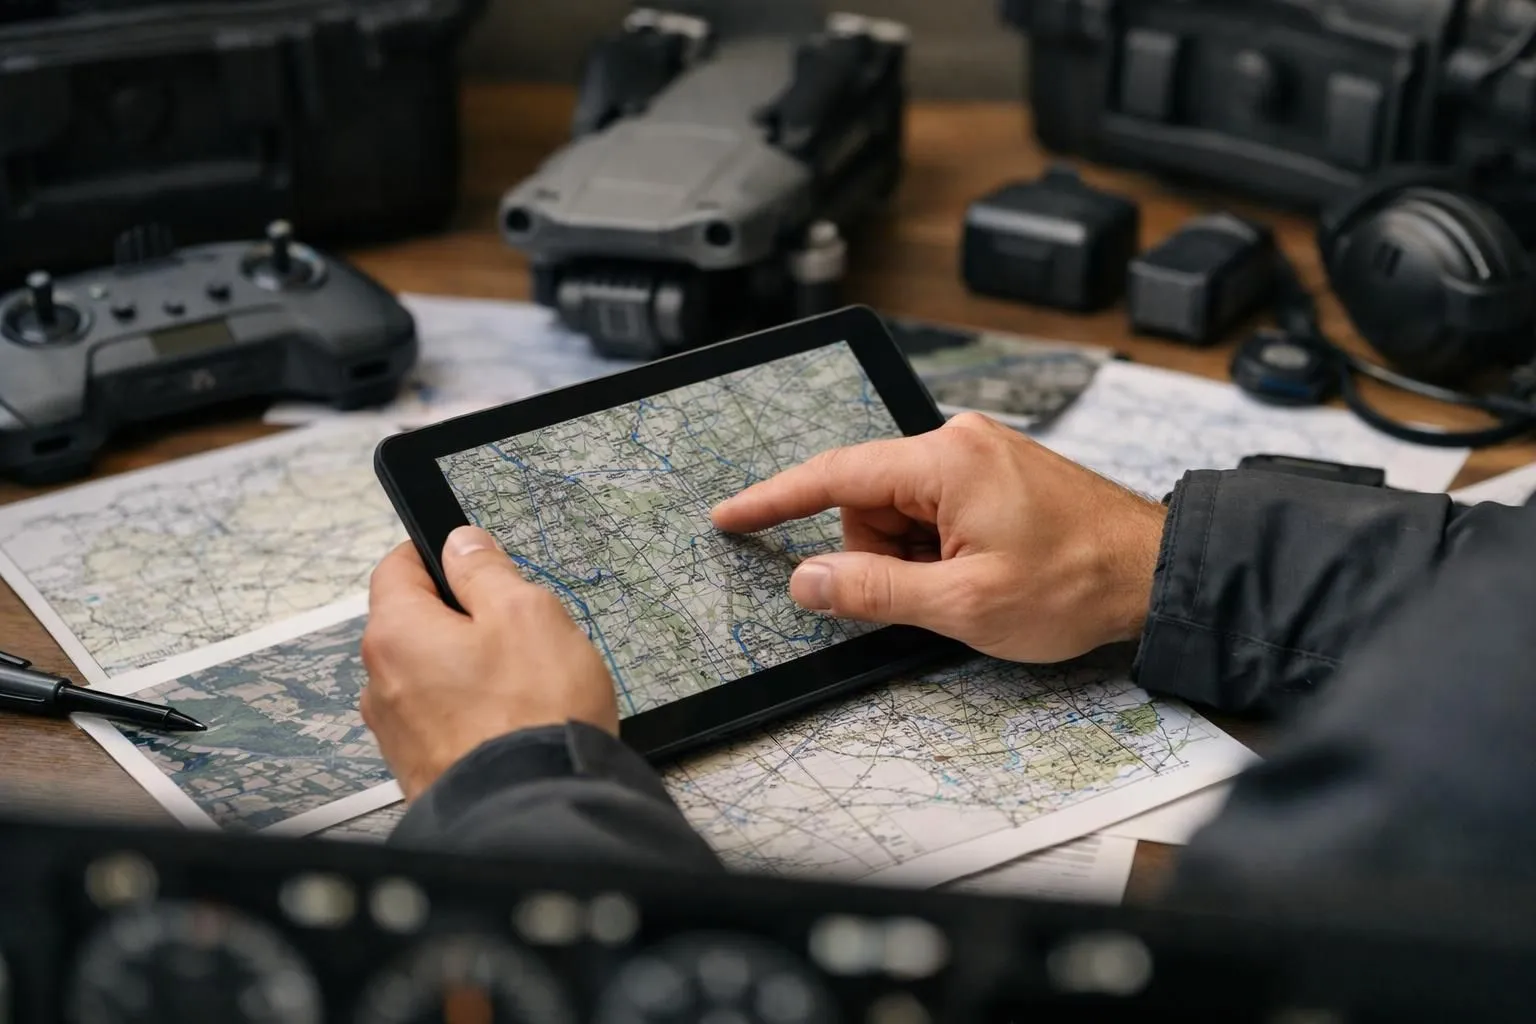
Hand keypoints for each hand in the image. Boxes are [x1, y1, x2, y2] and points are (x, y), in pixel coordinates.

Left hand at [361, 526, 617, 800]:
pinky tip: (518, 719)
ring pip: (434, 672)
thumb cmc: (533, 717)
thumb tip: (463, 543)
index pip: (397, 566)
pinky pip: (445, 717)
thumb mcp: (526, 613)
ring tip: (527, 683)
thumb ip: (487, 570)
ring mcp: (398, 730)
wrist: (537, 813)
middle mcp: (382, 681)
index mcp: (396, 633)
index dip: (439, 555)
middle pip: (417, 623)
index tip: (474, 559)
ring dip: (472, 668)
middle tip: (520, 629)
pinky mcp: (421, 766)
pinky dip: (476, 711)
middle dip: (466, 618)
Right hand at [710, 412, 1166, 662]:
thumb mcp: (963, 603)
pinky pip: (935, 509)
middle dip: (881, 555)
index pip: (833, 474)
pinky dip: (939, 547)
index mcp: (944, 460)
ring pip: (902, 512)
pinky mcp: (996, 472)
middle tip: (935, 595)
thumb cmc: (1075, 584)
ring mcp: (980, 454)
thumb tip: (808, 580)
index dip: (774, 500)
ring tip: (973, 584)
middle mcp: (958, 441)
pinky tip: (982, 570)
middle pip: (869, 502)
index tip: (730, 516)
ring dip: (915, 557)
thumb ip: (874, 590)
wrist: (1157, 571)